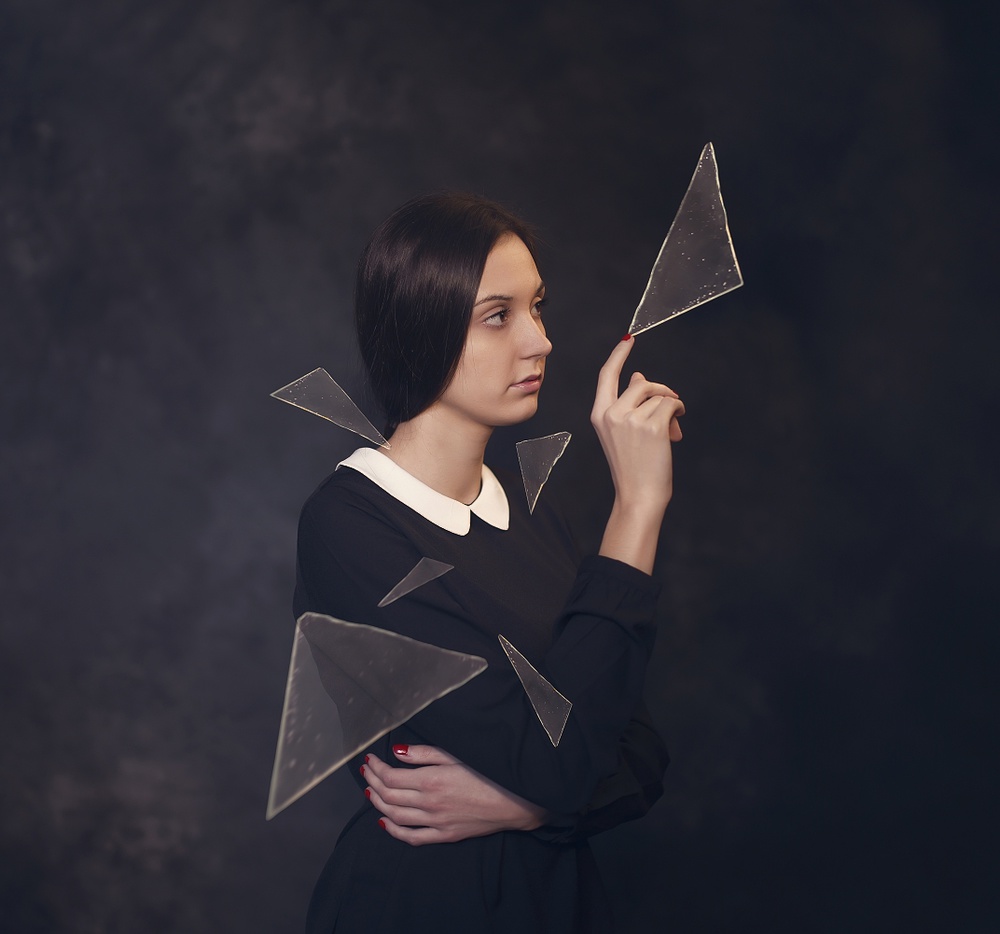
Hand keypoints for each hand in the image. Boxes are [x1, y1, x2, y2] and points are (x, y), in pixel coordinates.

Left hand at [361, 746, 548, 845]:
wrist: (510, 803)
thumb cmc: (484, 774)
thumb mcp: (454, 756)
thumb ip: (423, 754)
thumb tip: (397, 752)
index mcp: (431, 780)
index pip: (391, 776)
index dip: (376, 768)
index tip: (371, 759)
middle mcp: (429, 803)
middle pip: (388, 796)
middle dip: (372, 782)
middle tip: (367, 773)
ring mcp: (434, 822)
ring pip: (394, 816)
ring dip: (377, 804)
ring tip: (370, 792)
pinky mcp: (442, 836)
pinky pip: (411, 837)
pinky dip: (393, 831)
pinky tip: (383, 822)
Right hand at [592, 336, 684, 572]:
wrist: (638, 495)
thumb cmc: (632, 467)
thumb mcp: (622, 433)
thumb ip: (627, 404)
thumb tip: (637, 376)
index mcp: (599, 415)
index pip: (607, 376)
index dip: (618, 356)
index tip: (629, 340)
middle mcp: (612, 414)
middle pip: (641, 383)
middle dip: (659, 391)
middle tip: (670, 407)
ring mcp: (631, 419)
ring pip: (658, 395)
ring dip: (670, 407)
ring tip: (670, 430)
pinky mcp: (652, 425)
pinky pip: (671, 404)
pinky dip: (678, 412)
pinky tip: (676, 428)